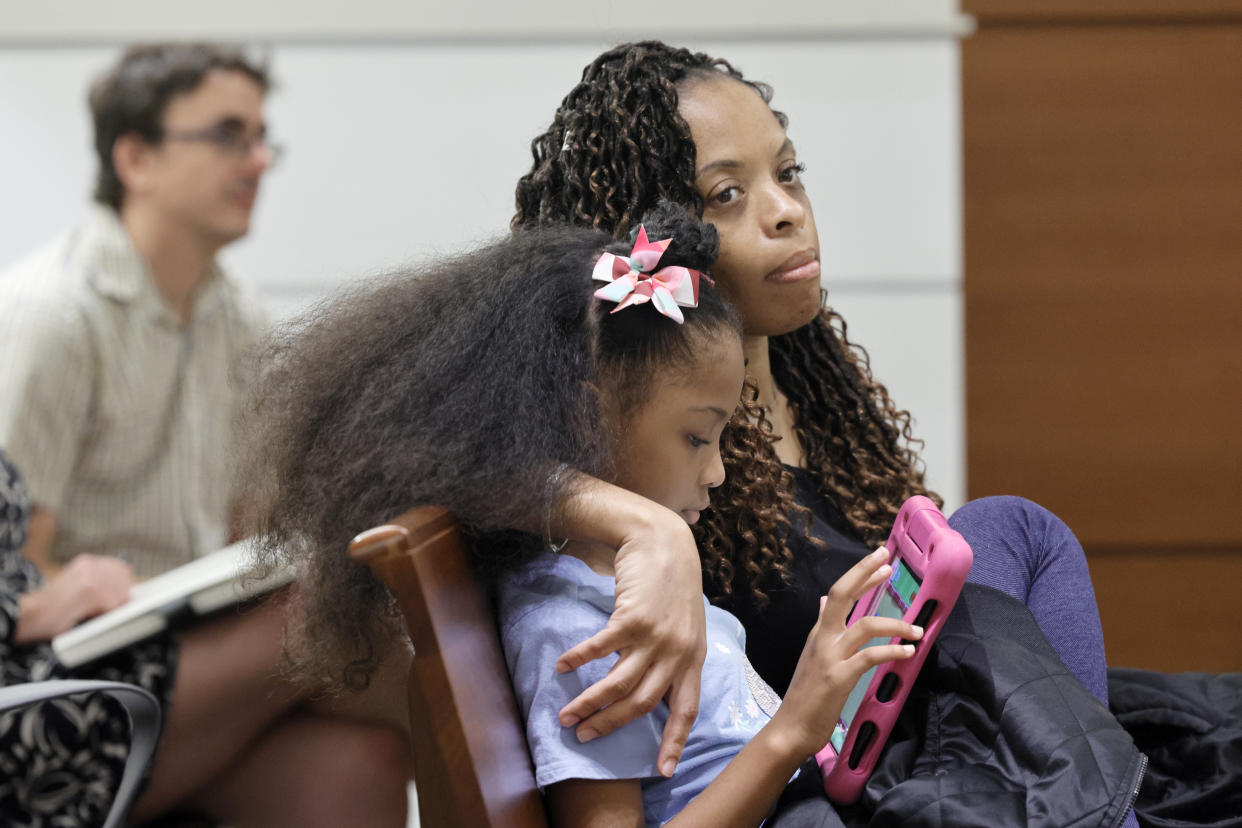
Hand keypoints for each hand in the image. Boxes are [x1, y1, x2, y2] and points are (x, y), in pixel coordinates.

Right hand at [15, 553, 134, 642]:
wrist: (29, 615)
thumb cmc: (52, 608)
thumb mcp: (77, 586)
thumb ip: (98, 583)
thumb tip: (125, 592)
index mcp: (87, 562)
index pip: (122, 569)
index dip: (123, 586)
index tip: (118, 598)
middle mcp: (90, 565)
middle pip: (125, 580)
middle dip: (121, 597)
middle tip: (105, 609)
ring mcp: (90, 576)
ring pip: (121, 594)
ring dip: (112, 607)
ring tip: (92, 614)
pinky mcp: (89, 590)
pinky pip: (113, 605)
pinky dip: (105, 615)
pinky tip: (88, 616)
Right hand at [554, 498, 705, 777]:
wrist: (665, 542)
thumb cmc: (673, 583)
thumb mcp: (685, 625)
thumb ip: (674, 657)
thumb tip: (651, 687)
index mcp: (693, 658)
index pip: (687, 710)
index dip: (674, 742)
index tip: (663, 770)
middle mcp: (677, 653)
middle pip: (642, 704)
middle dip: (611, 725)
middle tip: (585, 737)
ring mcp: (655, 637)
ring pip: (619, 685)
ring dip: (589, 703)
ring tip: (566, 715)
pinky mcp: (632, 619)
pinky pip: (600, 649)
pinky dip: (579, 660)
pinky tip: (562, 667)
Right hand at [770, 547, 922, 760]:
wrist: (791, 727)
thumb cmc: (806, 695)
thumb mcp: (813, 654)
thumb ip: (822, 627)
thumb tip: (825, 601)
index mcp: (818, 633)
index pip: (838, 594)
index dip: (860, 575)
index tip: (880, 560)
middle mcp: (822, 638)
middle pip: (842, 596)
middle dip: (865, 576)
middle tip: (888, 562)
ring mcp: (830, 657)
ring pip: (864, 626)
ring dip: (895, 624)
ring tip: (918, 630)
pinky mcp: (840, 678)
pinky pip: (870, 657)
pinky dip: (891, 651)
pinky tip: (908, 653)